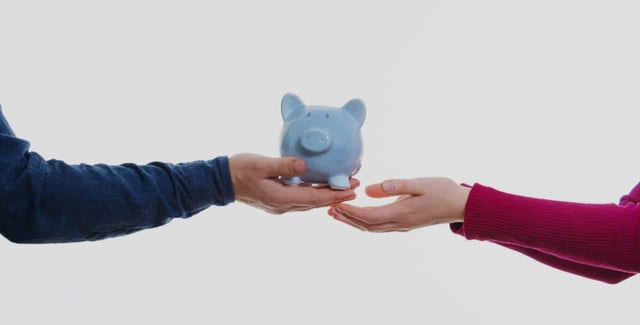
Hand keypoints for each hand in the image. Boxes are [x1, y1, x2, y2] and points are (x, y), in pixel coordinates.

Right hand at [229, 153, 359, 213]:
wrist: (221, 181)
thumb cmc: (239, 170)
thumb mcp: (260, 165)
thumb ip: (282, 165)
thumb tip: (303, 165)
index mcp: (281, 199)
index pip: (314, 199)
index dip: (335, 195)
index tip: (352, 190)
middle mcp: (283, 206)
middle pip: (316, 203)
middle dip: (336, 196)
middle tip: (356, 187)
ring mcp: (280, 205)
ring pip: (309, 202)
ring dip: (327, 196)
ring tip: (343, 187)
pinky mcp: (277, 200)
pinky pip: (301, 198)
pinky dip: (314, 194)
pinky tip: (321, 186)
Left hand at [328, 177, 469, 231]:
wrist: (461, 205)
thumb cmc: (442, 190)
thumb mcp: (420, 183)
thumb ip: (395, 186)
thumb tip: (369, 189)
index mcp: (402, 212)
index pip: (369, 216)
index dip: (350, 212)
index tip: (336, 205)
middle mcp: (399, 223)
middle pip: (367, 225)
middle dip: (347, 218)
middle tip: (329, 209)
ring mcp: (402, 226)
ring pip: (372, 228)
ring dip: (353, 222)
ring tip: (337, 214)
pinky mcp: (404, 224)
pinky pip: (379, 226)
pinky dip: (364, 222)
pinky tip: (357, 216)